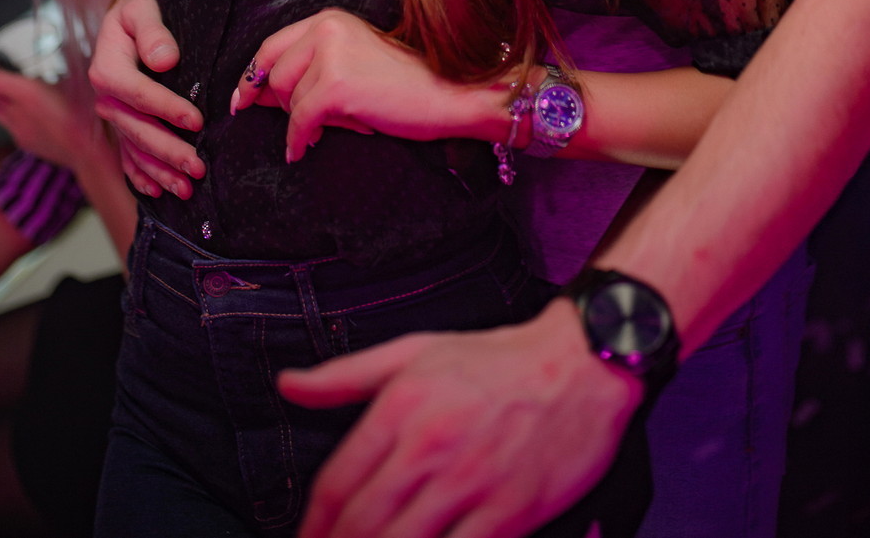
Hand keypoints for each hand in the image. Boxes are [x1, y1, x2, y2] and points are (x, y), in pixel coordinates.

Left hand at [0, 60, 90, 169]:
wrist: (91, 153)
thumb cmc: (87, 114)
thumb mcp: (74, 81)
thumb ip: (56, 73)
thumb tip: (53, 65)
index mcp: (26, 91)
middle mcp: (16, 111)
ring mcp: (17, 129)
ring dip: (2, 97)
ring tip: (21, 90)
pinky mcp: (22, 142)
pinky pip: (11, 124)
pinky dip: (17, 115)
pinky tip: (38, 115)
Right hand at [88, 0, 202, 198]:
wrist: (129, 19)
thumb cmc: (141, 9)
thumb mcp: (143, 8)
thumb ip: (153, 31)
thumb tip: (165, 60)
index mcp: (107, 68)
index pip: (138, 94)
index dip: (167, 109)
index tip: (197, 121)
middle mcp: (105, 97)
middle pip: (137, 130)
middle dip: (167, 151)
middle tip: (198, 168)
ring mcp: (112, 115)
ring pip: (135, 149)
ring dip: (160, 171)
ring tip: (187, 189)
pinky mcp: (121, 124)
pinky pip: (127, 156)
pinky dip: (141, 175)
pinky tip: (157, 192)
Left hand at [233, 9, 499, 162]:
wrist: (448, 95)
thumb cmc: (405, 85)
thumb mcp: (353, 61)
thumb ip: (312, 68)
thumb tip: (261, 95)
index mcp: (329, 20)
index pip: (272, 45)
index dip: (252, 75)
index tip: (241, 100)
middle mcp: (326, 29)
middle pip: (274, 75)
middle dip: (281, 105)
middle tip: (307, 124)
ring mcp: (330, 57)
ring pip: (288, 101)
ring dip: (304, 123)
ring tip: (336, 126)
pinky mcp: (335, 87)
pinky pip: (299, 122)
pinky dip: (298, 140)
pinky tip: (305, 149)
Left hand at [279, 296, 642, 537]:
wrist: (581, 363)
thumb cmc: (497, 359)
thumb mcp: (415, 350)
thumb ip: (346, 376)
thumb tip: (288, 386)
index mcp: (401, 404)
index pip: (336, 483)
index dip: (312, 527)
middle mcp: (430, 445)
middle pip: (362, 525)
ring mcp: (471, 483)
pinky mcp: (511, 512)